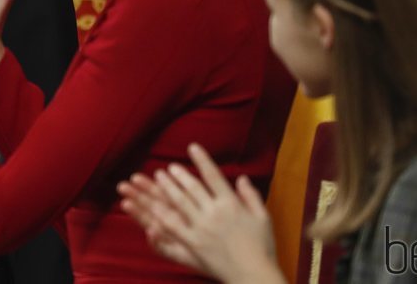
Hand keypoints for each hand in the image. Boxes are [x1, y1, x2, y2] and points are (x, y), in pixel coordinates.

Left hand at [118, 143, 284, 283]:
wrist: (253, 276)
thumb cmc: (262, 248)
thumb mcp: (263, 218)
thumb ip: (251, 196)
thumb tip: (242, 177)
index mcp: (231, 204)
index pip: (213, 176)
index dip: (202, 160)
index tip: (193, 146)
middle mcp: (214, 213)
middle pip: (193, 188)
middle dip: (180, 174)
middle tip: (170, 166)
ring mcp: (202, 229)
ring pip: (180, 203)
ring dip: (168, 188)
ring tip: (159, 177)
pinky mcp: (193, 244)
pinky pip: (174, 228)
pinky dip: (162, 216)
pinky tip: (153, 207)